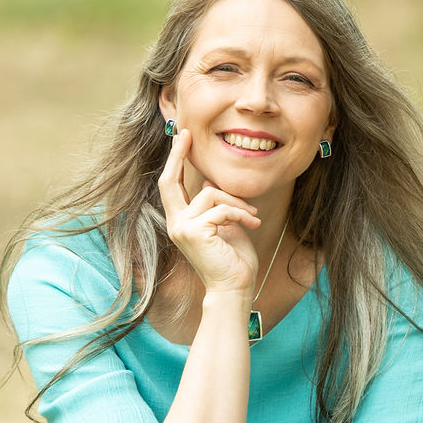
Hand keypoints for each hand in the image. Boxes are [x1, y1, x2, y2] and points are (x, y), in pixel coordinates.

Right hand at [158, 129, 260, 293]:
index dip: (174, 161)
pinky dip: (241, 214)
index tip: (182, 137)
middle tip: (187, 134)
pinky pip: (221, 209)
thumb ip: (215, 205)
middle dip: (178, 155)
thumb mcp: (225, 225)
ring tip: (252, 217)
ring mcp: (182, 228)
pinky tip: (253, 224)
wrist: (235, 288)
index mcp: (181, 222)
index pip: (170, 186)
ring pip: (210, 194)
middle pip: (168, 181)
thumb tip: (208, 182)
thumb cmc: (234, 260)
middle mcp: (175, 224)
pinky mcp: (194, 232)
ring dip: (237, 203)